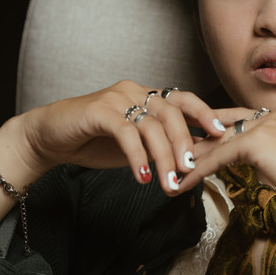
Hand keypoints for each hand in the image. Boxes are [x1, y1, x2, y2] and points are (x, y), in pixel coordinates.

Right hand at [8, 81, 252, 192]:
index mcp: (149, 96)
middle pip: (172, 113)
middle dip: (186, 143)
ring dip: (163, 157)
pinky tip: (141, 177)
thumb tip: (195, 160)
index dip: (206, 114)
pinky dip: (137, 156)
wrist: (52, 137)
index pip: (184, 100)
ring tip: (169, 183)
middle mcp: (137, 91)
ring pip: (151, 126)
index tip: (223, 134)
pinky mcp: (98, 111)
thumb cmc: (97, 141)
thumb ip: (161, 146)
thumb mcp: (138, 145)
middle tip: (191, 170)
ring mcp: (117, 98)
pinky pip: (126, 133)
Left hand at [177, 110, 275, 250]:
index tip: (200, 137)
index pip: (241, 120)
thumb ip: (272, 157)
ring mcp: (265, 126)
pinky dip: (199, 170)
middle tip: (176, 148)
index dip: (218, 129)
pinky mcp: (257, 142)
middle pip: (225, 126)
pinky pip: (219, 157)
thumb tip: (258, 165)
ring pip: (219, 142)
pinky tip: (184, 181)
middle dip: (200, 138)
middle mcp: (272, 116)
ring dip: (194, 156)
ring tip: (173, 168)